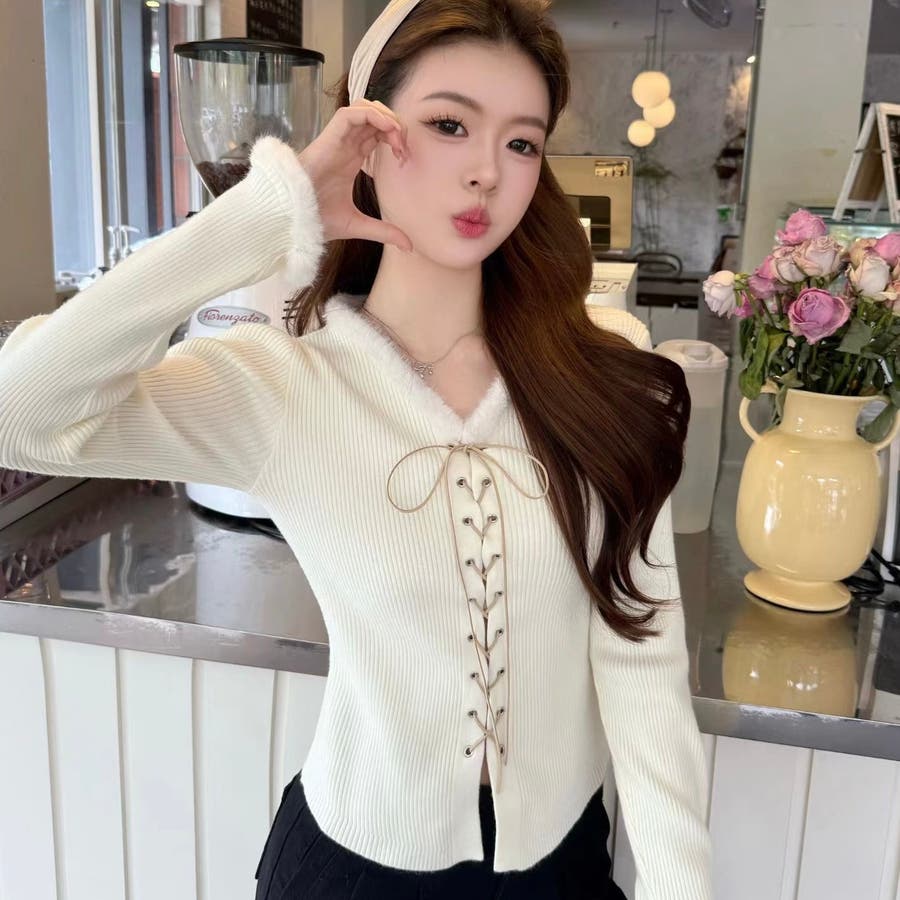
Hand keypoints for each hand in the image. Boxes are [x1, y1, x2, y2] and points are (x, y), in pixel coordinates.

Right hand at [297, 99, 411, 251]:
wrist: (293, 217)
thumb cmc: (317, 218)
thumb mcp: (359, 225)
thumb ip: (384, 231)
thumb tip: (409, 246)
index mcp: (351, 159)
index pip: (377, 134)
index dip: (395, 139)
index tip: (404, 159)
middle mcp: (345, 145)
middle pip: (375, 118)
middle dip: (395, 127)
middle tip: (403, 149)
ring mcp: (338, 140)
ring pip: (365, 109)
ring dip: (385, 117)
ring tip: (396, 137)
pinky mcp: (329, 137)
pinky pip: (351, 113)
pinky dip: (372, 114)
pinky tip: (385, 128)